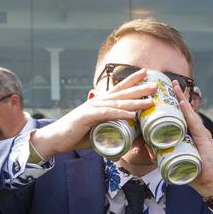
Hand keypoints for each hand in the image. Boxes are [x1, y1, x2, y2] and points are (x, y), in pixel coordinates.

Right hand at [30, 69, 154, 158]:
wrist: (55, 139)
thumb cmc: (76, 135)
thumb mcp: (97, 131)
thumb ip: (110, 132)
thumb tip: (126, 140)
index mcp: (100, 102)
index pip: (119, 89)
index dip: (132, 80)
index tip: (146, 73)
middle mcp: (97, 101)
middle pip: (122, 93)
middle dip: (140, 88)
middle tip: (156, 84)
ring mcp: (92, 108)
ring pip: (118, 103)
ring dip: (135, 101)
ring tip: (150, 100)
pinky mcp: (87, 117)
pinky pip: (107, 114)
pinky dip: (120, 113)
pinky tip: (131, 114)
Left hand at [173, 80, 212, 197]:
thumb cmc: (197, 174)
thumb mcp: (179, 161)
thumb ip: (168, 153)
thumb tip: (151, 149)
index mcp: (190, 135)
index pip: (180, 116)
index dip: (173, 104)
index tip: (164, 92)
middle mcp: (196, 131)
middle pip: (184, 111)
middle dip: (176, 96)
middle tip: (167, 83)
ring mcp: (200, 134)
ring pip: (188, 113)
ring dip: (180, 98)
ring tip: (173, 85)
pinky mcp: (203, 139)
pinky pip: (193, 122)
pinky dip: (187, 112)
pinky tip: (181, 102)